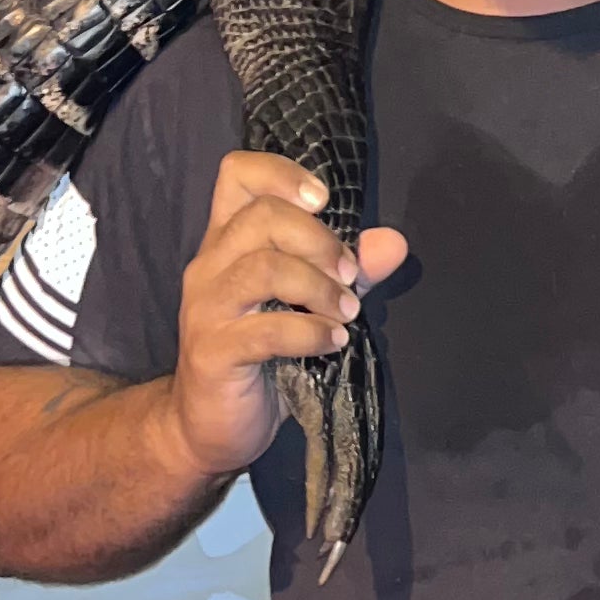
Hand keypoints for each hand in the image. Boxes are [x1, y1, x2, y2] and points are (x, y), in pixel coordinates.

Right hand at [167, 150, 407, 480]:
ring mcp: (206, 308)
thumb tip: (394, 243)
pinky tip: (334, 341)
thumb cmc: (259, 358)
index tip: (323, 200)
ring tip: (349, 311)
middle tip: (350, 276)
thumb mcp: (307, 306)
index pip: (237, 175)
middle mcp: (209, 265)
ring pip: (264, 268)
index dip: (282, 173)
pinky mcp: (212, 352)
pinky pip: (266, 330)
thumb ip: (346, 271)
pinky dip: (310, 331)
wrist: (207, 426)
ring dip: (319, 287)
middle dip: (319, 239)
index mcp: (227, 242)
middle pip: (260, 216)